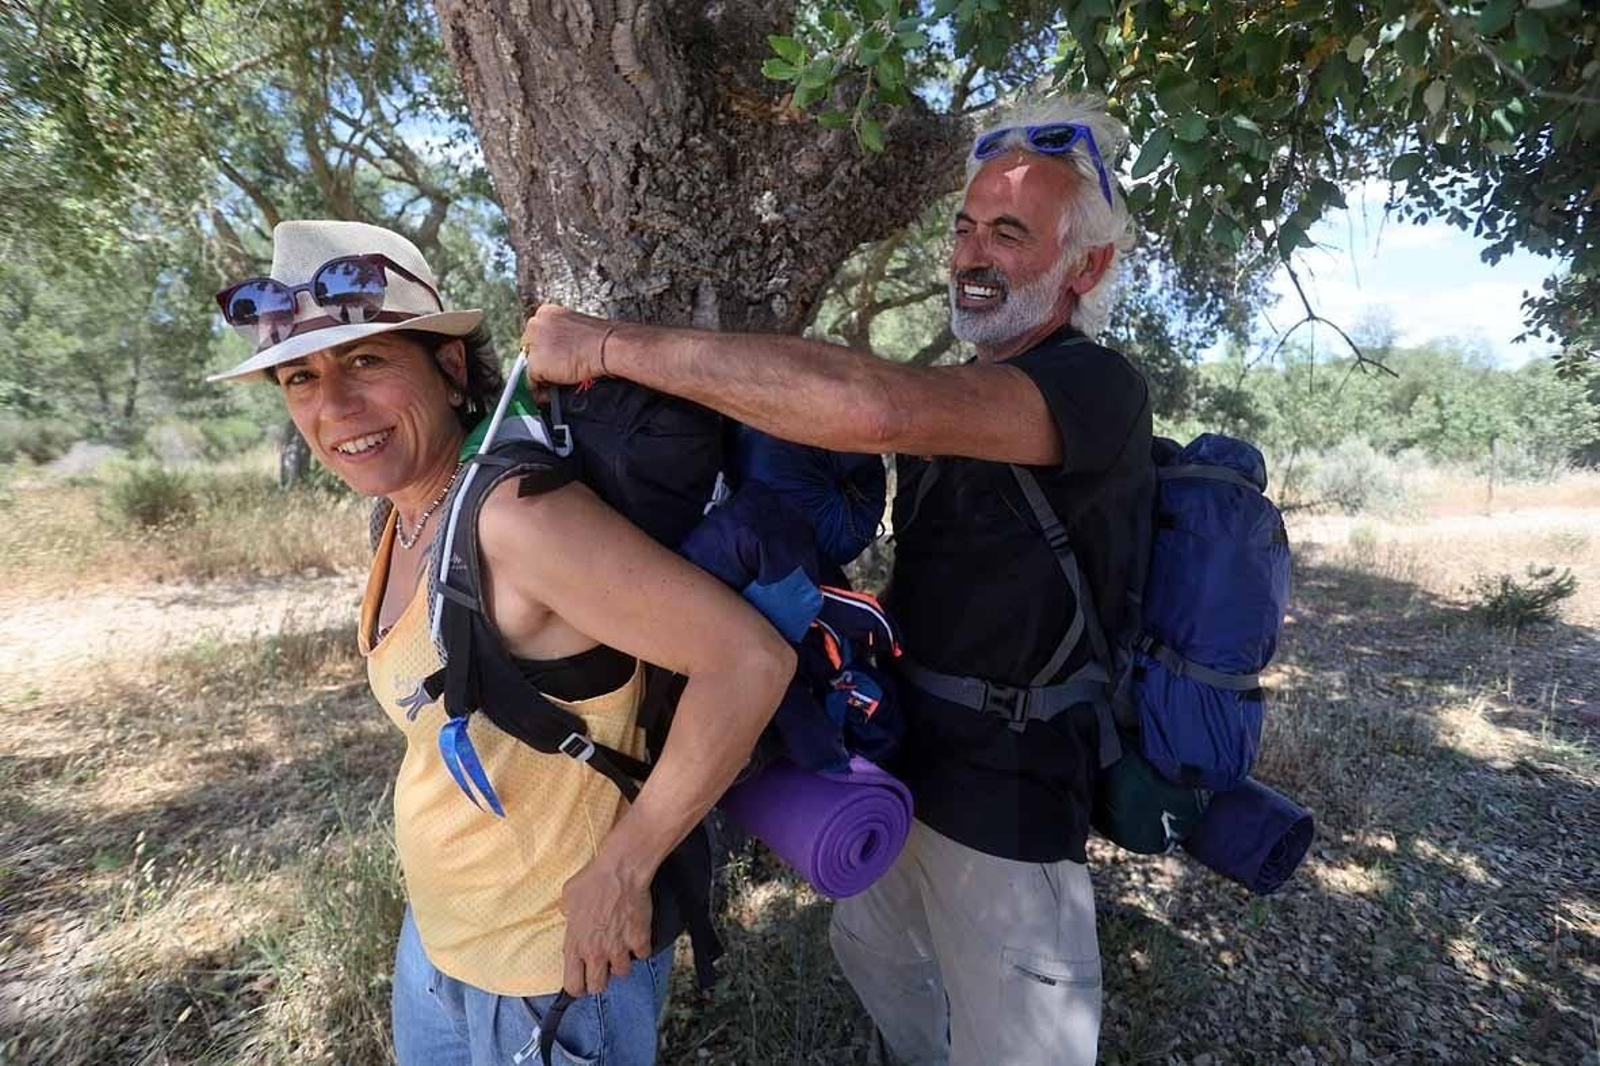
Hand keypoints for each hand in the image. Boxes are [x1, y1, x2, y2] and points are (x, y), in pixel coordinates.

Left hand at [520, 304, 613, 385]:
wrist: (607, 347)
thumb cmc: (600, 339)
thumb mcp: (575, 329)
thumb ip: (561, 337)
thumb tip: (556, 352)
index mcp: (547, 312)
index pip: (535, 334)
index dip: (543, 349)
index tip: (549, 359)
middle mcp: (536, 324)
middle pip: (528, 348)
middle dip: (539, 361)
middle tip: (552, 373)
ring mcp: (534, 343)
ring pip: (529, 364)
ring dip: (540, 375)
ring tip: (555, 382)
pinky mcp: (536, 363)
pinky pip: (531, 381)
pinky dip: (540, 389)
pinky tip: (551, 391)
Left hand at [559, 852, 653, 995]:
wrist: (620, 870)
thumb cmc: (593, 880)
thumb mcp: (567, 896)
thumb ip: (565, 913)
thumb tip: (567, 915)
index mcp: (575, 945)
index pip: (573, 985)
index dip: (578, 986)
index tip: (582, 981)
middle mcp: (596, 952)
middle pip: (598, 987)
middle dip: (601, 979)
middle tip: (603, 967)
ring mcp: (619, 948)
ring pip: (622, 972)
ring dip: (622, 961)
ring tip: (621, 947)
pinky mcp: (639, 940)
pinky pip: (643, 954)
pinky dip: (641, 947)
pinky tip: (637, 935)